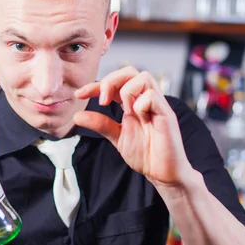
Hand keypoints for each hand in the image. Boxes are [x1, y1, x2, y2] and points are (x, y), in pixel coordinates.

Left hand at [73, 66, 192, 186]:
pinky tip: (139, 118)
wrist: (162, 173)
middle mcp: (146, 99)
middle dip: (111, 81)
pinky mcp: (167, 114)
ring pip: (144, 77)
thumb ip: (100, 124)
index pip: (114, 83)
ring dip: (127, 91)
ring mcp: (158, 105)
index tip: (79, 94)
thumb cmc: (145, 154)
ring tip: (125, 111)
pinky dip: (140, 104)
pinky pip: (152, 96)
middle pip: (130, 71)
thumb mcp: (116, 136)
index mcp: (133, 102)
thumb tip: (77, 116)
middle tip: (102, 102)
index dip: (95, 85)